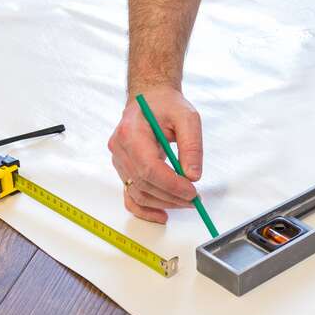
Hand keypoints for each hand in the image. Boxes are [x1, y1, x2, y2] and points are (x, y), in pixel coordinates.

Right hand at [107, 86, 202, 222]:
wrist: (149, 99)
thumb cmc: (166, 105)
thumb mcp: (187, 117)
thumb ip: (192, 146)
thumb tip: (193, 176)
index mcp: (131, 133)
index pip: (149, 168)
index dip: (171, 184)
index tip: (192, 191)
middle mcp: (120, 149)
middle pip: (144, 183)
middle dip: (171, 196)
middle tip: (195, 199)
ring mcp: (119, 161)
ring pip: (138, 192)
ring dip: (163, 203)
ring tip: (186, 202)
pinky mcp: (124, 170)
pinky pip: (130, 195)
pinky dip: (145, 209)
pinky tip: (163, 214)